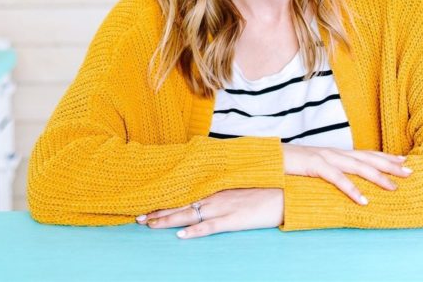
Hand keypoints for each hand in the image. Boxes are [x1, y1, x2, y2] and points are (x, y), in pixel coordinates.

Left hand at [137, 188, 282, 238]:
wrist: (284, 193)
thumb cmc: (262, 190)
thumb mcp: (236, 186)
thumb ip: (219, 189)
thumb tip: (203, 193)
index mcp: (214, 187)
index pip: (184, 193)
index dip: (164, 199)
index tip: (146, 203)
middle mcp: (215, 195)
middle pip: (181, 204)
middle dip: (158, 211)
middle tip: (138, 217)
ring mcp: (223, 207)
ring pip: (189, 214)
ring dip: (168, 220)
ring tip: (150, 225)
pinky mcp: (234, 220)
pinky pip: (210, 227)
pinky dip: (195, 231)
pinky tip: (181, 236)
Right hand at [282, 145, 411, 204]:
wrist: (269, 157)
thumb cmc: (292, 164)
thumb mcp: (315, 165)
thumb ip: (331, 169)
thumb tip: (346, 179)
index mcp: (336, 152)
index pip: (366, 153)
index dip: (385, 156)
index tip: (404, 160)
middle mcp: (334, 152)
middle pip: (367, 158)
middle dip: (390, 165)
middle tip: (410, 172)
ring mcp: (325, 157)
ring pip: (357, 167)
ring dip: (377, 177)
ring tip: (393, 188)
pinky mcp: (314, 165)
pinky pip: (337, 179)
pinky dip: (352, 189)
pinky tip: (363, 199)